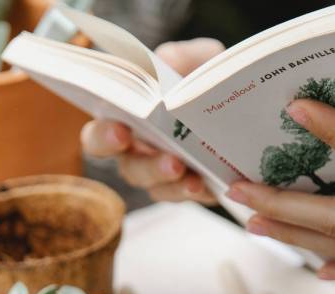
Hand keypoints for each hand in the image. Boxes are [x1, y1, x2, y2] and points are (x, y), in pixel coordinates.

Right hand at [80, 38, 222, 204]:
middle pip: (129, 169)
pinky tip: (202, 183)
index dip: (103, 137)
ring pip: (157, 188)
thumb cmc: (200, 83)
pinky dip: (192, 190)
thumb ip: (181, 57)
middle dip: (147, 166)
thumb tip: (166, 63)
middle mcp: (137, 154)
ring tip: (187, 170)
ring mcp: (161, 177)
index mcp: (126, 122)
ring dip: (171, 181)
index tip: (120, 131)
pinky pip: (183, 195)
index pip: (98, 136)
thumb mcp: (198, 60)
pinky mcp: (185, 189)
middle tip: (170, 160)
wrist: (236, 108)